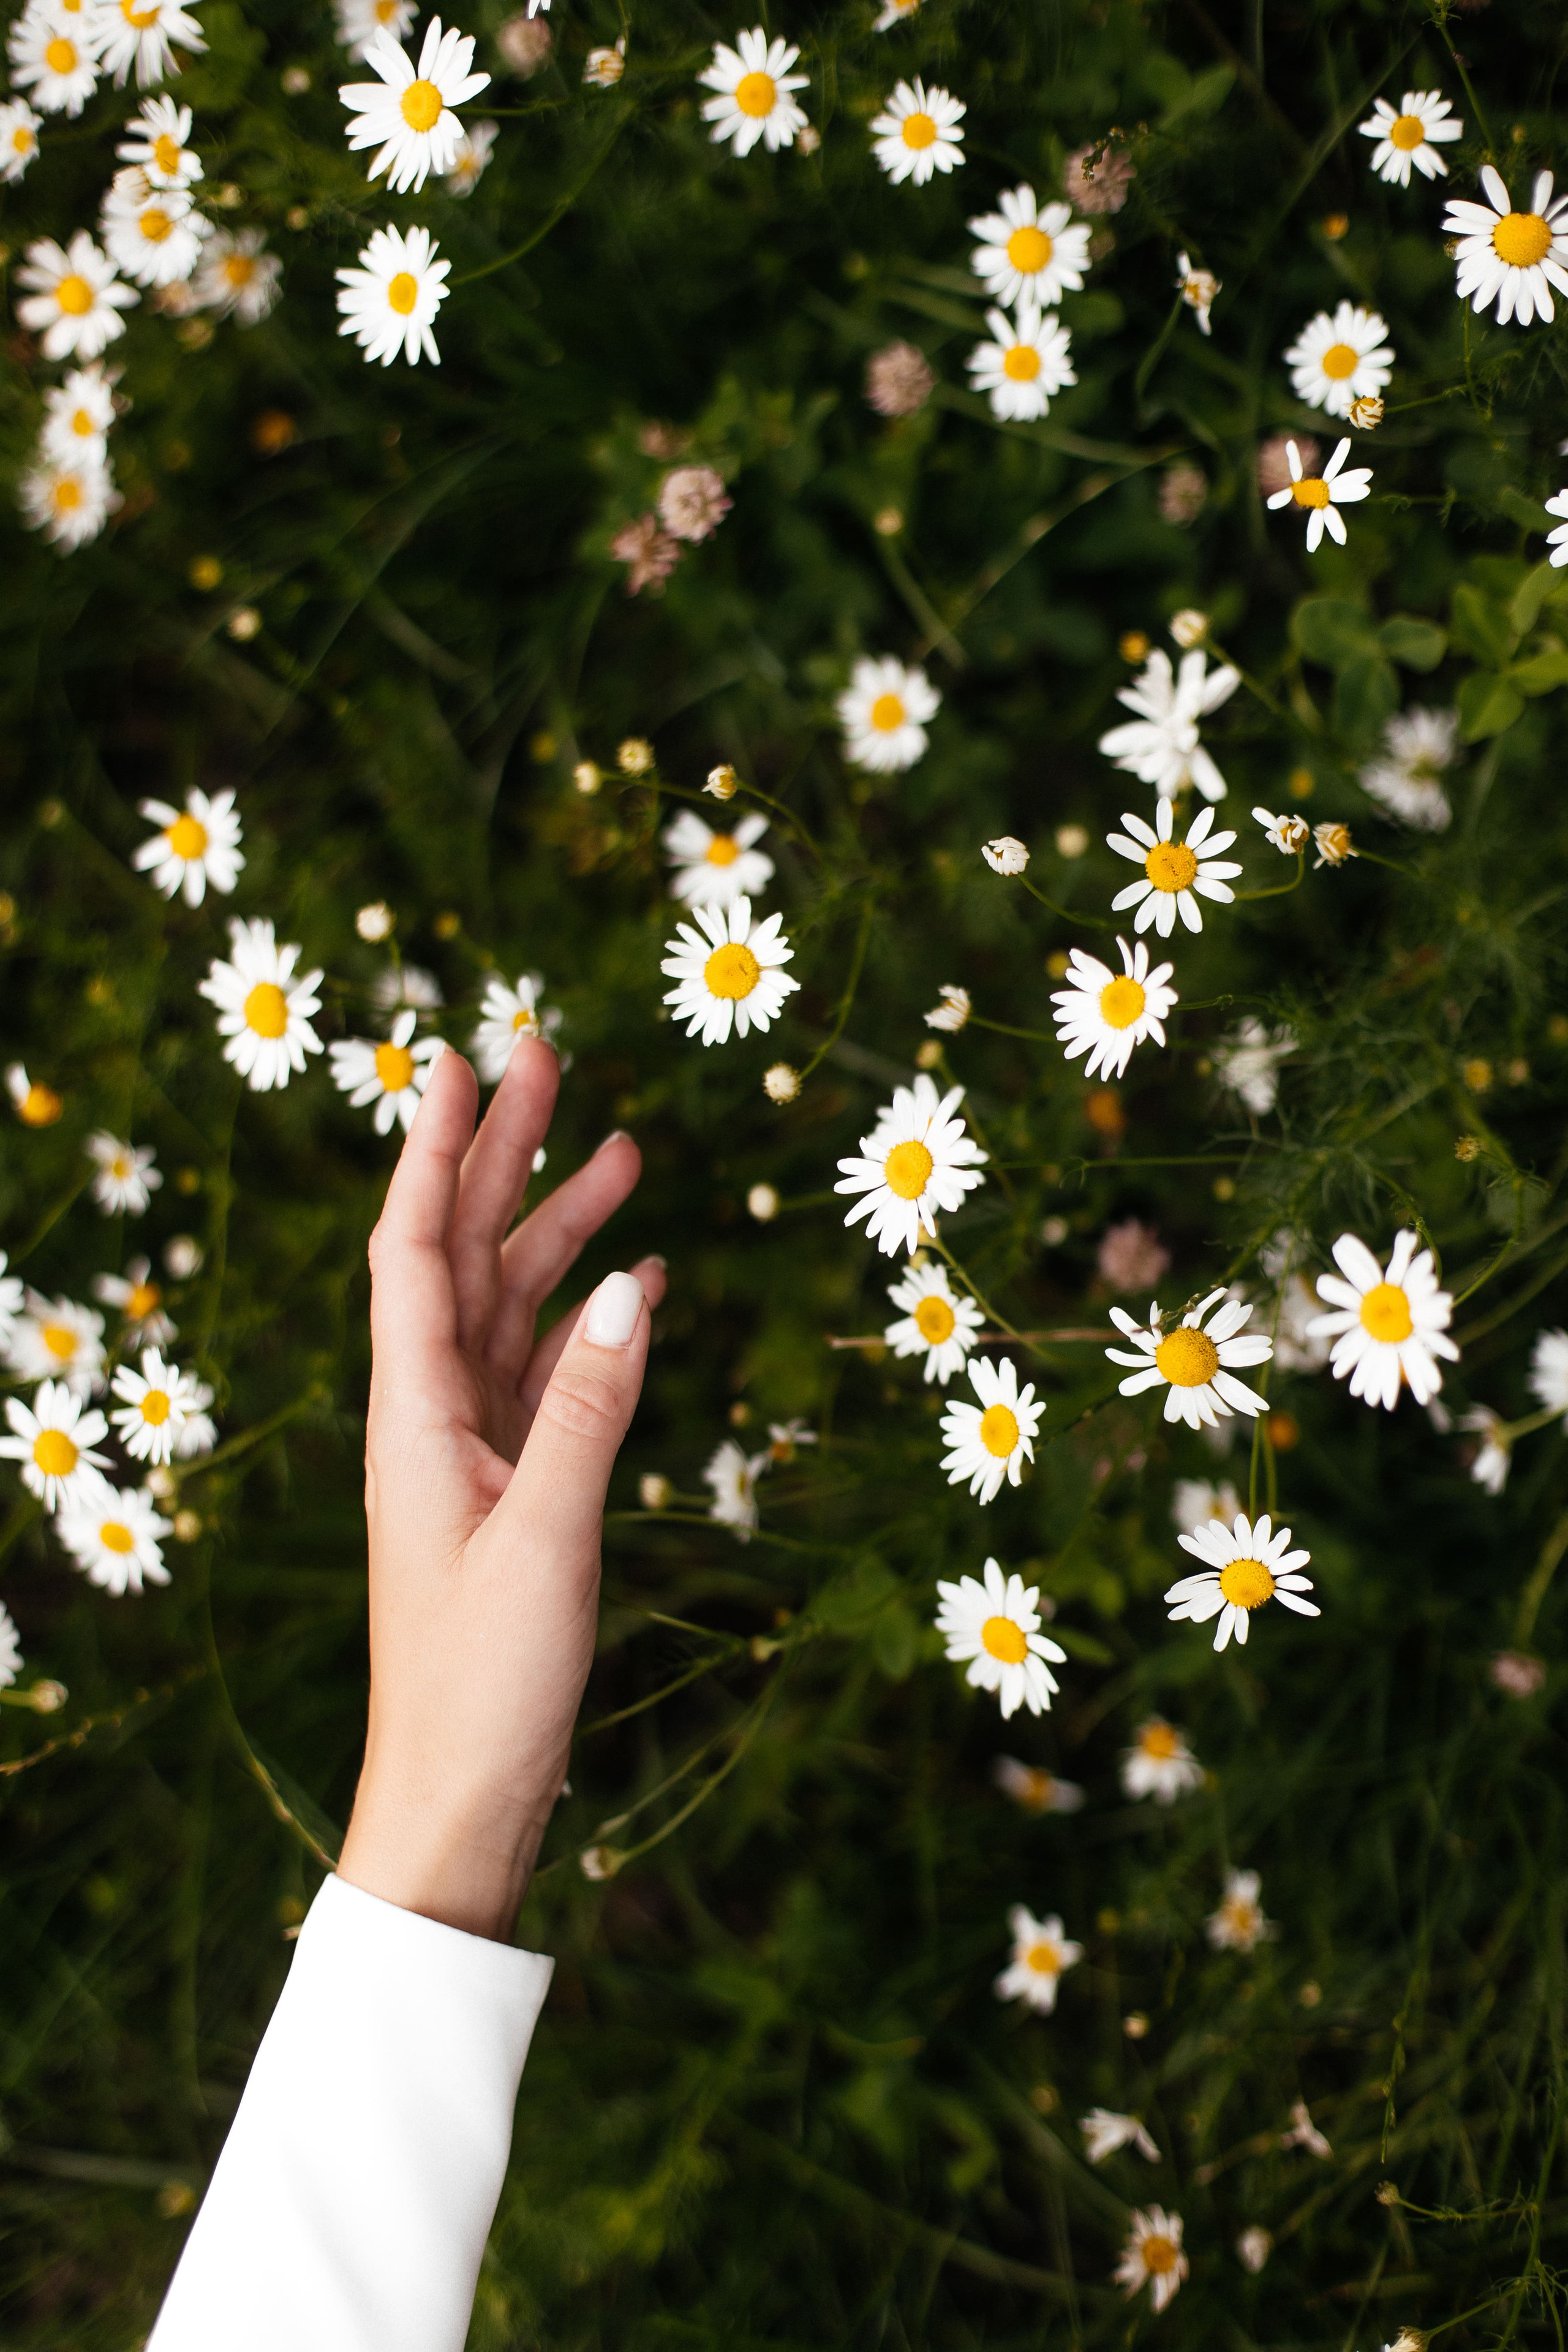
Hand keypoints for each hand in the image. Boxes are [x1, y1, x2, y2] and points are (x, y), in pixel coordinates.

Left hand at [337, 1038, 664, 1941]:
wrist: (461, 1797)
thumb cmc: (487, 1682)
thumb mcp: (548, 1540)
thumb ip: (593, 1412)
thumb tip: (636, 1289)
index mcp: (414, 1417)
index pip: (415, 1252)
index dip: (435, 1152)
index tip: (457, 1062)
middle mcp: (433, 1416)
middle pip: (464, 1254)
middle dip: (502, 1155)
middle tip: (545, 1055)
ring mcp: (473, 1451)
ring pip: (511, 1307)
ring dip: (556, 1230)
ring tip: (617, 1150)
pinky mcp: (512, 1489)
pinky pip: (548, 1376)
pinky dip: (587, 1323)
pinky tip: (633, 1285)